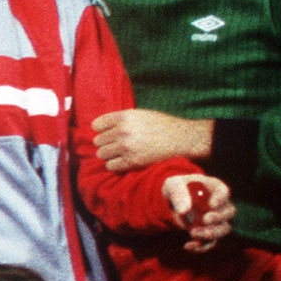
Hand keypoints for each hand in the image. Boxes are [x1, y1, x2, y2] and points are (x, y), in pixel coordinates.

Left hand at [93, 108, 213, 172]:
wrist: (183, 139)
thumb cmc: (162, 126)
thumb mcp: (141, 115)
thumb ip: (121, 120)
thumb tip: (99, 129)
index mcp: (125, 116)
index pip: (97, 125)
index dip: (102, 130)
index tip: (110, 134)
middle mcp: (124, 130)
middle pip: (98, 141)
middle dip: (107, 144)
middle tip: (118, 146)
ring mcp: (127, 146)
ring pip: (102, 154)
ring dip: (110, 155)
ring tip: (121, 154)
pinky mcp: (132, 161)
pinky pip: (111, 166)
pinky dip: (115, 165)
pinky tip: (124, 162)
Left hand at [166, 173, 234, 250]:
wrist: (171, 202)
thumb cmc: (176, 189)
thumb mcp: (173, 186)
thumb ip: (179, 195)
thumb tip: (184, 211)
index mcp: (215, 188)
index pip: (224, 192)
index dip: (220, 199)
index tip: (211, 205)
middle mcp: (221, 205)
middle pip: (229, 212)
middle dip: (219, 217)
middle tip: (205, 219)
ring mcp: (217, 220)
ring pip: (223, 229)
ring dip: (210, 233)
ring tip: (192, 233)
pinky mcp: (208, 233)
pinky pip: (211, 242)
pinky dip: (201, 246)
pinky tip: (188, 246)